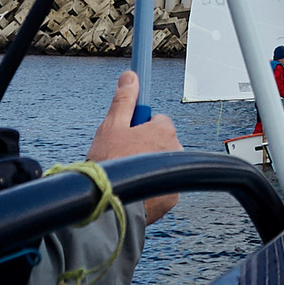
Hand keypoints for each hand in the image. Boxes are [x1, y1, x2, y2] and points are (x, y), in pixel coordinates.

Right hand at [87, 70, 181, 222]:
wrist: (108, 207)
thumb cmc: (109, 164)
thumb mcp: (111, 126)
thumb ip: (123, 100)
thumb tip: (130, 76)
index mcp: (163, 130)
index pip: (157, 120)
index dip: (139, 126)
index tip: (127, 133)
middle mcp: (175, 151)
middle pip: (159, 142)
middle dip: (143, 147)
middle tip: (120, 156)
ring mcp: (174, 176)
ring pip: (160, 165)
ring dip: (146, 167)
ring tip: (123, 175)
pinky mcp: (171, 198)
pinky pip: (161, 186)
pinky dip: (149, 187)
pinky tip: (131, 190)